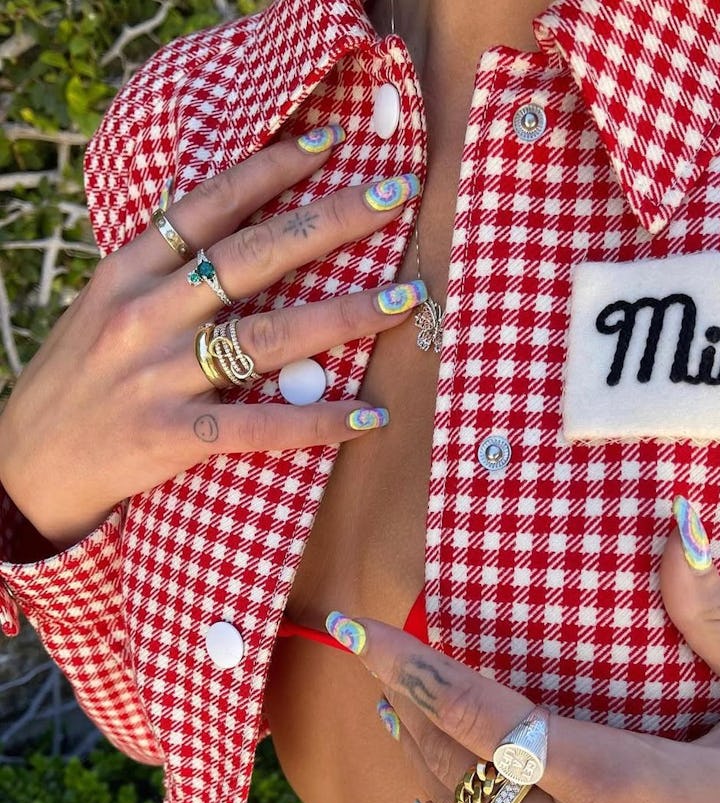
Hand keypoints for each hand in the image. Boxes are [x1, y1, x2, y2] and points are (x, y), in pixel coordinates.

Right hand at [0, 129, 421, 547]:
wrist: (31, 463)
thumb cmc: (81, 378)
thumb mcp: (107, 303)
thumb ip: (162, 268)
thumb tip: (223, 222)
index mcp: (130, 271)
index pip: (210, 204)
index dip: (273, 167)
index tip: (332, 143)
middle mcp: (147, 313)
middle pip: (254, 255)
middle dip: (331, 220)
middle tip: (394, 194)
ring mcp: (161, 374)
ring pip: (268, 335)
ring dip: (344, 314)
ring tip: (403, 298)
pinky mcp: (174, 435)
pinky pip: (261, 426)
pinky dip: (318, 420)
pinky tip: (368, 416)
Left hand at [326, 501, 719, 802]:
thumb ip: (718, 620)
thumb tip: (679, 528)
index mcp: (619, 783)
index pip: (478, 713)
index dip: (407, 666)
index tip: (355, 630)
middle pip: (455, 765)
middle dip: (407, 704)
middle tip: (379, 657)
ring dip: (423, 766)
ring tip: (401, 715)